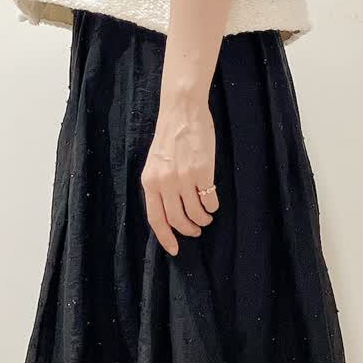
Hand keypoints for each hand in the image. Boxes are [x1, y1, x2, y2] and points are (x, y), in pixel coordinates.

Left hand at [141, 96, 219, 255]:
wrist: (182, 111)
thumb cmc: (170, 137)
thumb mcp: (156, 164)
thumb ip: (159, 186)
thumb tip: (169, 213)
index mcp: (150, 182)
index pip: (156, 219)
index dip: (165, 238)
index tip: (174, 250)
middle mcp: (165, 183)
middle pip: (177, 220)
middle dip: (188, 230)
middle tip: (196, 230)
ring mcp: (184, 178)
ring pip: (195, 213)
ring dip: (203, 219)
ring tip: (206, 216)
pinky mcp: (203, 172)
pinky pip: (210, 200)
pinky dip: (212, 206)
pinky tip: (212, 202)